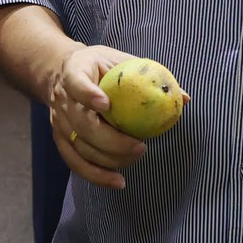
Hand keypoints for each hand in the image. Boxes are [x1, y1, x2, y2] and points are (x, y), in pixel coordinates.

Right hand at [49, 43, 149, 188]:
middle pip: (82, 123)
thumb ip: (149, 75)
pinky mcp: (60, 139)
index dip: (88, 94)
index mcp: (75, 70)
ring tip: (136, 156)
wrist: (61, 74)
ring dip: (109, 158)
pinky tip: (117, 181)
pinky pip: (76, 162)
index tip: (106, 105)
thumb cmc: (99, 66)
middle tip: (140, 146)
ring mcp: (59, 121)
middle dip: (112, 140)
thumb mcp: (121, 60)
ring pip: (81, 146)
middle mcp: (62, 98)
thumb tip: (183, 98)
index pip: (76, 81)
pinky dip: (96, 175)